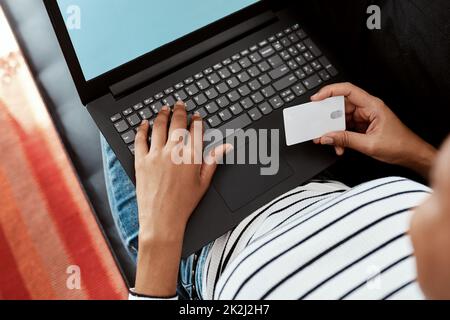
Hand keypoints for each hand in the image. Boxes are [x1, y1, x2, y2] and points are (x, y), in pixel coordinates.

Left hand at [134, 101, 230, 296]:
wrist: (162, 219)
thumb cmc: (184, 204)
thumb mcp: (204, 183)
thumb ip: (213, 161)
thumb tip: (226, 146)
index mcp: (191, 157)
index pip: (195, 131)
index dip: (197, 121)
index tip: (196, 116)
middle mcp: (174, 153)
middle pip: (177, 124)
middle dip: (180, 111)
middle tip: (180, 104)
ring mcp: (156, 155)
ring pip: (159, 127)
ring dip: (162, 115)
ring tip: (164, 109)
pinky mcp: (141, 161)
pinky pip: (140, 139)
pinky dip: (142, 129)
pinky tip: (144, 123)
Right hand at [311, 82, 436, 177]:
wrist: (411, 154)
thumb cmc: (400, 145)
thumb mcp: (369, 144)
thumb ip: (345, 140)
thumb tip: (328, 137)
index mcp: (372, 105)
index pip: (348, 90)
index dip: (330, 91)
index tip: (317, 98)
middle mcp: (368, 108)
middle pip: (341, 106)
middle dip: (328, 117)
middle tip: (318, 125)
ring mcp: (365, 117)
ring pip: (342, 119)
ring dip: (334, 131)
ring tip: (329, 140)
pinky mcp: (363, 125)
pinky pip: (346, 127)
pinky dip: (340, 137)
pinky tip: (339, 145)